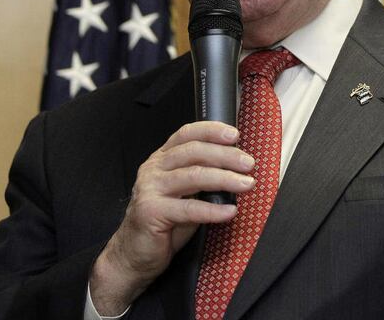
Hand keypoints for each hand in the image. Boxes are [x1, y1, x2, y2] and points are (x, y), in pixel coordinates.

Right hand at [89, 121, 255, 314]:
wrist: (134, 254)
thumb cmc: (165, 220)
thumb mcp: (185, 191)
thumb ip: (202, 175)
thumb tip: (237, 167)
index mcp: (162, 158)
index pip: (187, 134)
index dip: (211, 131)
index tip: (235, 135)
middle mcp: (154, 169)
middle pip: (194, 152)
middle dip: (226, 155)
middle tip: (249, 164)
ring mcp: (150, 189)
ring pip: (193, 176)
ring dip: (225, 178)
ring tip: (246, 184)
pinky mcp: (151, 212)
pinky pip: (189, 208)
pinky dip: (213, 210)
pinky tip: (230, 211)